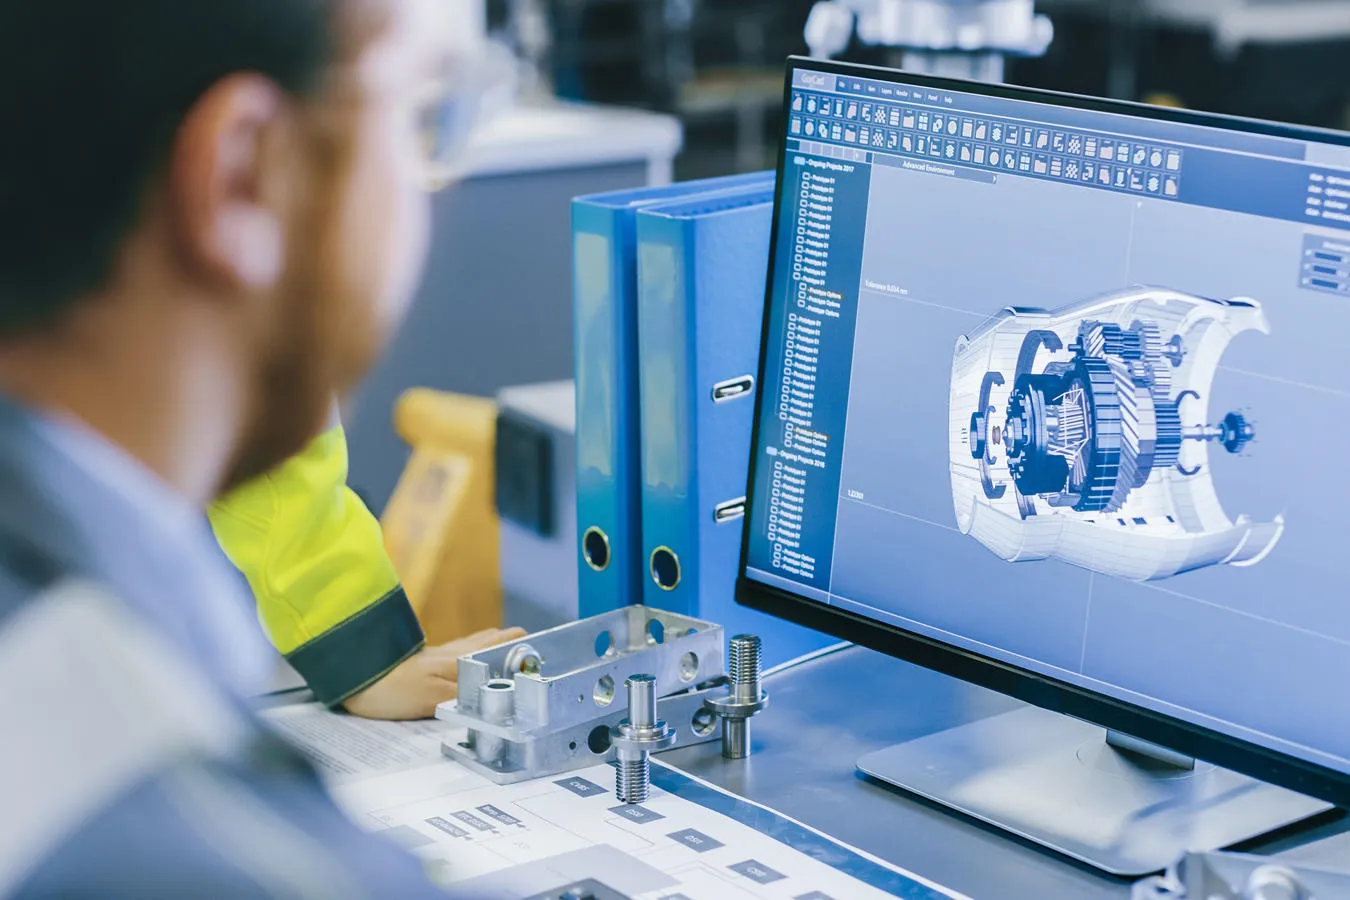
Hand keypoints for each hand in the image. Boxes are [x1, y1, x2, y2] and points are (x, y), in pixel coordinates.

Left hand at [342, 627, 526, 719]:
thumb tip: (500, 696)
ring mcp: (441, 654)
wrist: (355, 675)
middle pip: (496, 640)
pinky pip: (461, 655)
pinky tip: (471, 672)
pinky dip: (476, 659)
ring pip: (479, 645)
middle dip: (518, 648)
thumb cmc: (392, 687)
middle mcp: (456, 651)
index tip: (547, 660)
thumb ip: (467, 696)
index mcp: (463, 658)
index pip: (508, 642)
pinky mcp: (426, 661)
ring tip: (509, 666)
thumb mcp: (434, 699)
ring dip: (497, 652)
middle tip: (532, 662)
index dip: (530, 649)